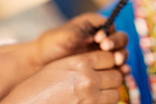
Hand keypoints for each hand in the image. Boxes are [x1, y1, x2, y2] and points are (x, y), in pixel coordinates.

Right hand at [1, 51, 122, 103]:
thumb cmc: (39, 86)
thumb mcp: (61, 66)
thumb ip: (83, 61)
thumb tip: (105, 60)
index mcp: (81, 62)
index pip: (110, 57)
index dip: (109, 62)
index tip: (104, 67)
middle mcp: (88, 78)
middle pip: (116, 74)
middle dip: (111, 78)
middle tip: (103, 82)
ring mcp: (90, 97)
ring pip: (115, 92)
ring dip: (109, 92)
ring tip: (98, 93)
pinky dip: (104, 103)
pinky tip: (93, 101)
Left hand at [33, 12, 128, 69]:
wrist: (41, 62)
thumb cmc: (51, 44)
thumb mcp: (63, 35)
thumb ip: (80, 32)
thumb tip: (96, 36)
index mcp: (95, 25)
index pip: (111, 26)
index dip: (109, 32)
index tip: (98, 39)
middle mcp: (103, 38)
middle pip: (120, 38)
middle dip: (117, 44)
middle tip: (107, 49)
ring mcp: (104, 53)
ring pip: (121, 52)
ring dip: (122, 56)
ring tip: (117, 62)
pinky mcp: (104, 66)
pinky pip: (117, 67)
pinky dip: (121, 69)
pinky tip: (122, 73)